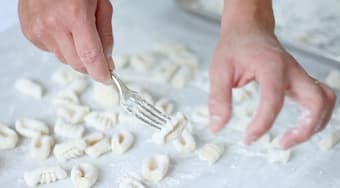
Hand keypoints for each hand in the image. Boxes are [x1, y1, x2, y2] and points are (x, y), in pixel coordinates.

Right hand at [18, 0, 113, 82]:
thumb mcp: (101, 4)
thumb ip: (106, 35)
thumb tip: (107, 60)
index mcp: (75, 15)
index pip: (90, 56)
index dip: (101, 72)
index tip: (108, 79)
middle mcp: (53, 25)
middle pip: (77, 64)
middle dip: (90, 65)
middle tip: (98, 57)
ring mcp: (38, 30)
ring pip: (64, 59)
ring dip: (75, 54)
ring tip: (75, 31)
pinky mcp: (29, 33)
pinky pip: (51, 51)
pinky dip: (61, 46)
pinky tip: (62, 29)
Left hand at [209, 10, 335, 148]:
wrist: (248, 27)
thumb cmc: (234, 46)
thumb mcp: (219, 70)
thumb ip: (218, 99)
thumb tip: (217, 127)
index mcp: (272, 66)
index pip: (274, 101)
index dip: (262, 125)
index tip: (248, 138)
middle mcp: (292, 71)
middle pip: (316, 102)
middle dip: (303, 130)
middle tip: (280, 144)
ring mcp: (299, 74)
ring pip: (325, 101)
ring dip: (314, 124)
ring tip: (291, 138)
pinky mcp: (299, 80)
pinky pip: (319, 98)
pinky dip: (315, 115)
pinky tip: (297, 124)